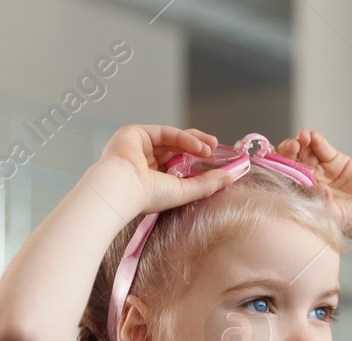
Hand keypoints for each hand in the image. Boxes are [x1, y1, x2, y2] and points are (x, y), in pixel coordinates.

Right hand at [95, 124, 234, 215]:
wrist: (122, 188)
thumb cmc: (147, 196)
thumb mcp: (183, 191)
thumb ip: (205, 184)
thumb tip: (230, 178)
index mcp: (151, 177)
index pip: (178, 164)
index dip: (196, 160)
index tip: (216, 161)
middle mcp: (144, 161)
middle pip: (176, 148)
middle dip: (197, 146)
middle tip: (215, 147)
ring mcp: (139, 146)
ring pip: (172, 138)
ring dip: (193, 142)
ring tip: (210, 148)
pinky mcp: (135, 133)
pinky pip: (165, 132)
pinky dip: (183, 137)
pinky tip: (198, 146)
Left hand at [276, 129, 351, 241]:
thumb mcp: (333, 215)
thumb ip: (323, 201)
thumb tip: (315, 186)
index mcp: (303, 195)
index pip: (285, 177)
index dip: (278, 165)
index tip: (275, 157)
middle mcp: (309, 180)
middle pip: (293, 161)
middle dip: (289, 151)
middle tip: (292, 146)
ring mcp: (322, 169)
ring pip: (306, 151)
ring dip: (302, 141)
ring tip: (303, 137)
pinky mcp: (337, 161)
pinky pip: (323, 148)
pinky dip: (317, 141)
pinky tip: (313, 136)